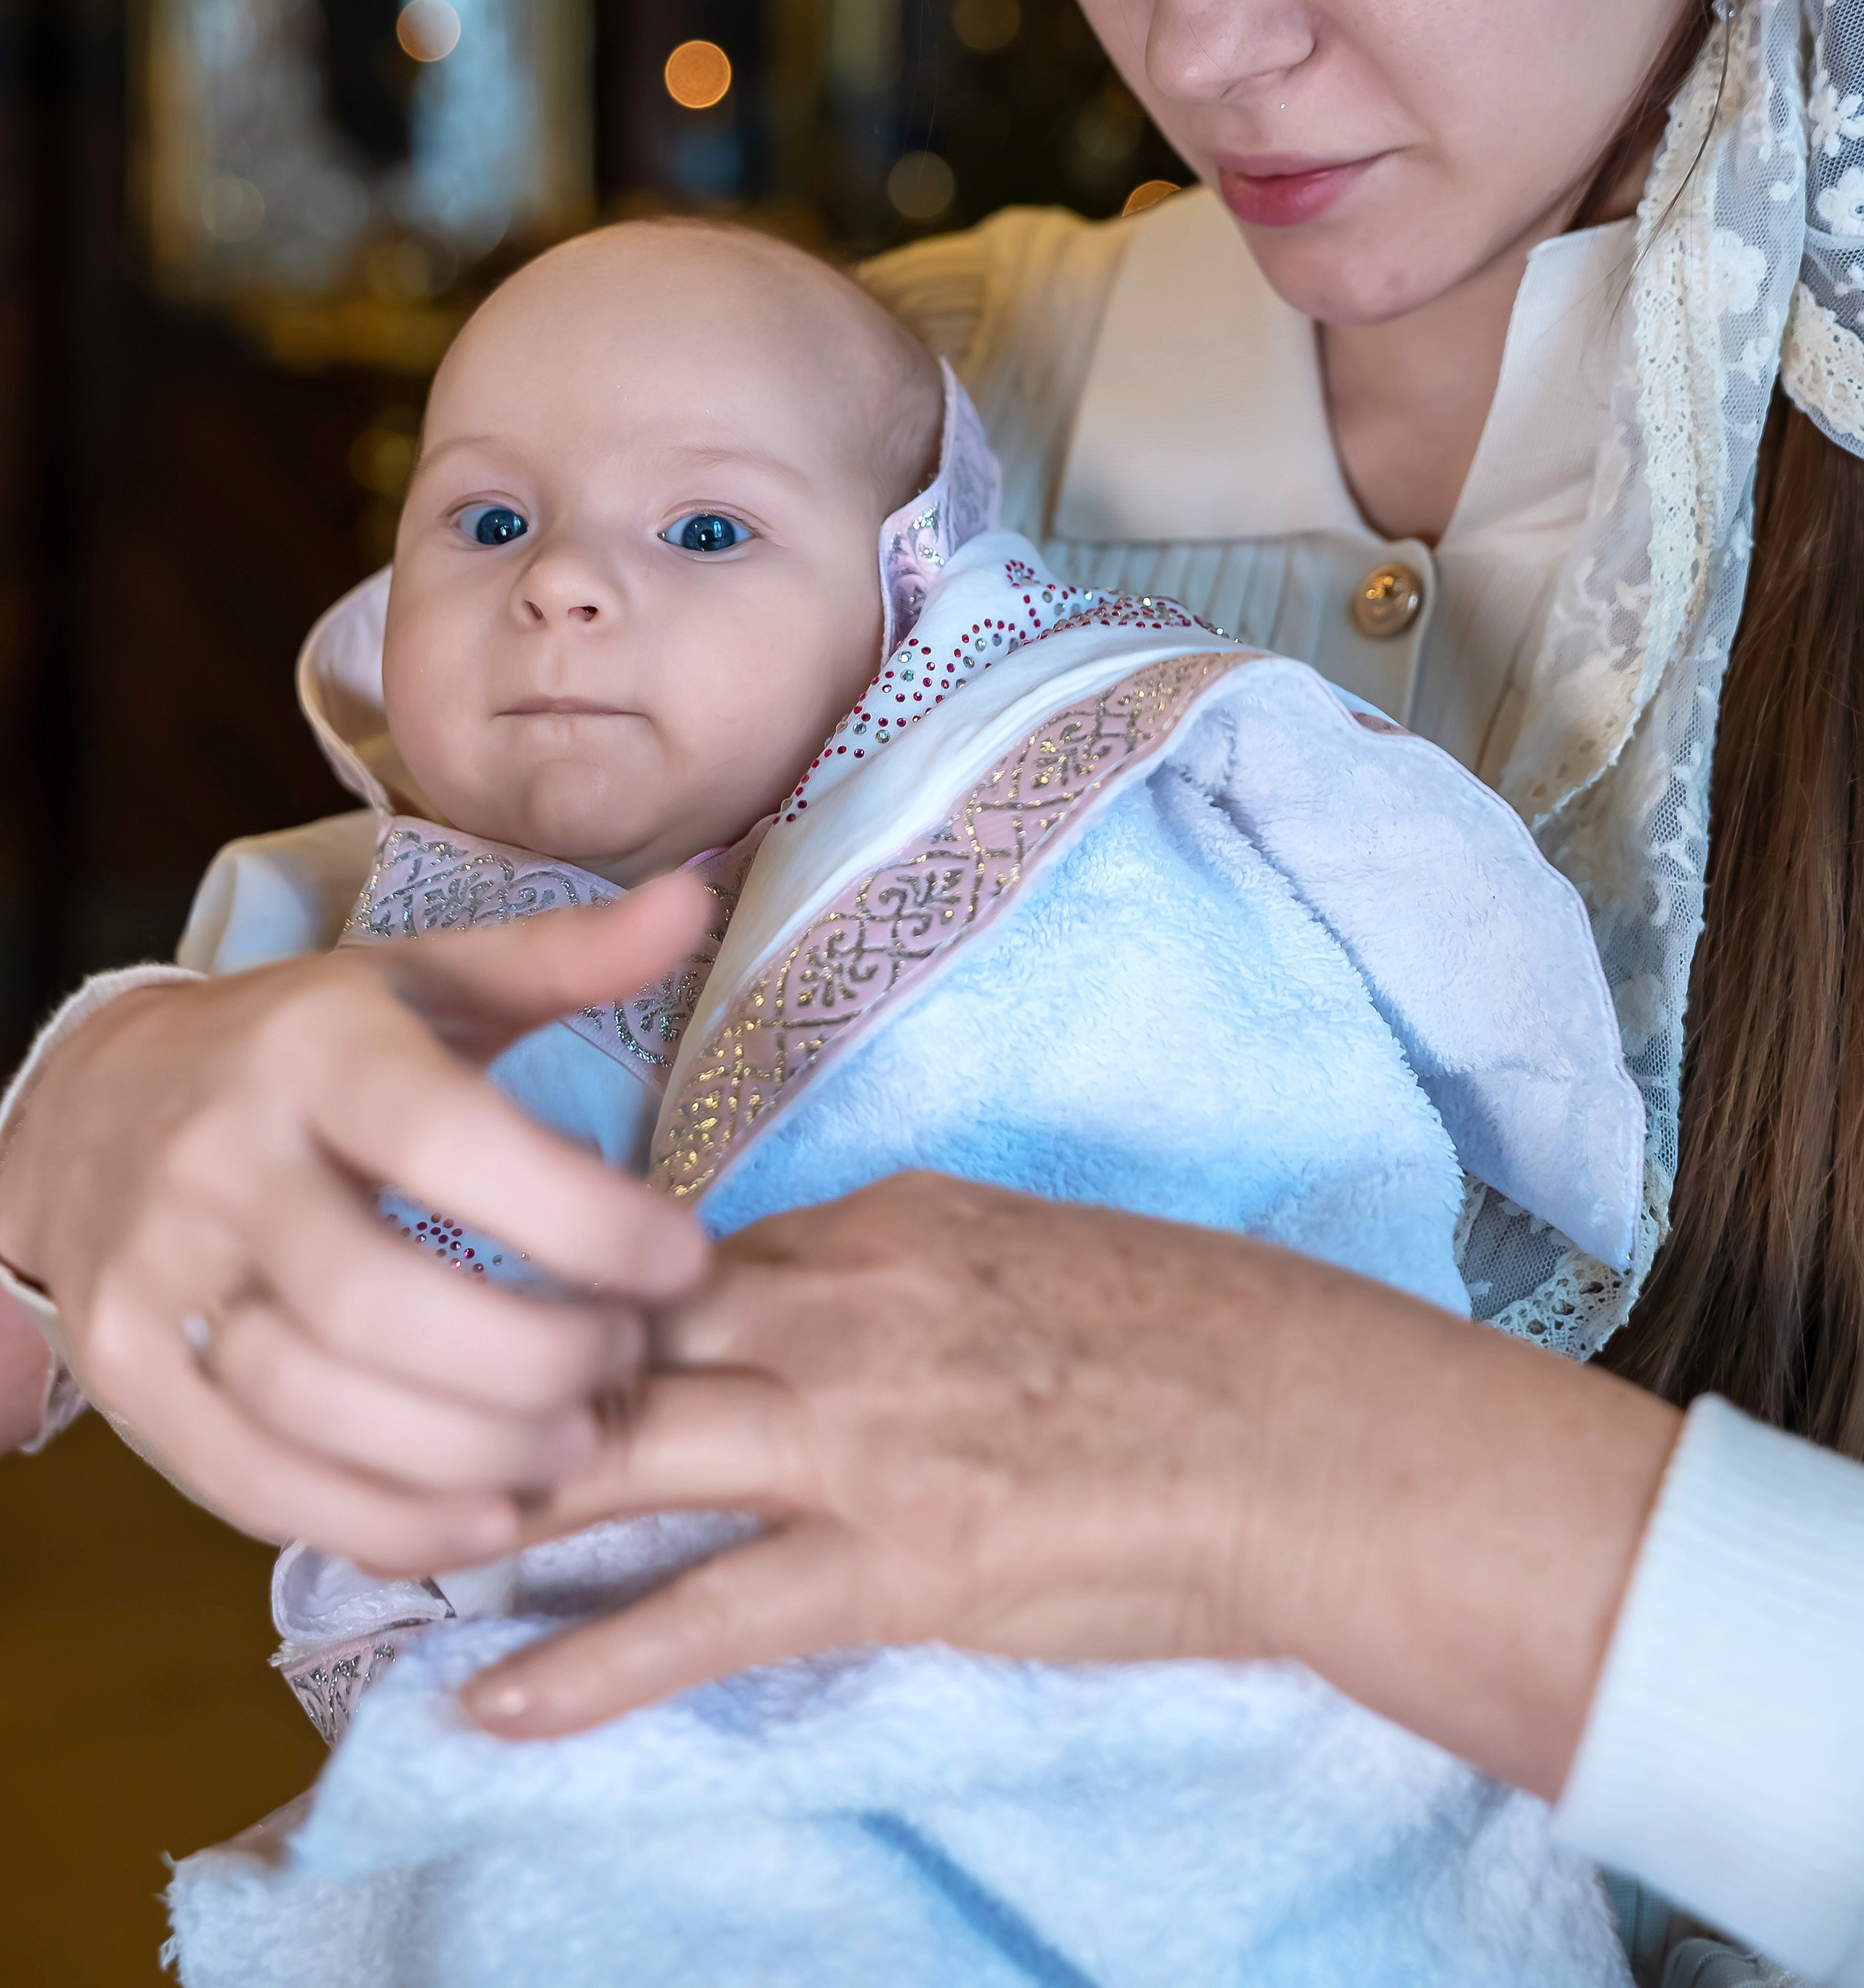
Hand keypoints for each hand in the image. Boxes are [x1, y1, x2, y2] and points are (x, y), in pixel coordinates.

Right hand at [0, 875, 712, 1574]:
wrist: (92, 1105)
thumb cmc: (305, 1044)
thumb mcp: (426, 978)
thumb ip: (565, 954)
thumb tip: (696, 901)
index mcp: (312, 1051)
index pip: (447, 1141)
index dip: (578, 1215)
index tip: (685, 1259)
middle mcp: (221, 1161)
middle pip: (374, 1300)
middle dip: (528, 1359)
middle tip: (624, 1366)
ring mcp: (160, 1278)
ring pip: (313, 1407)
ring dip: (469, 1453)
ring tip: (577, 1442)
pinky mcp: (131, 1377)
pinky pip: (256, 1483)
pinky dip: (382, 1522)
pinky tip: (488, 1515)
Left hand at [460, 1172, 1676, 1801]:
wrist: (1314, 1436)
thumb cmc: (1206, 1336)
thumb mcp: (1042, 1248)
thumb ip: (916, 1264)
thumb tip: (836, 1282)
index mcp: (890, 1221)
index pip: (693, 1251)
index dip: (587, 1299)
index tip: (507, 1326)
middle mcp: (847, 1306)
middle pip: (623, 1333)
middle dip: (498, 1376)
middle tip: (384, 1414)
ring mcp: (860, 1435)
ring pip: (632, 1453)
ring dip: (502, 1502)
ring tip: (388, 1541)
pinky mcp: (891, 1562)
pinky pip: (704, 1614)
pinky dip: (586, 1663)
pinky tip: (494, 1700)